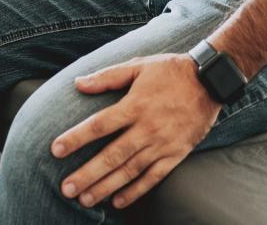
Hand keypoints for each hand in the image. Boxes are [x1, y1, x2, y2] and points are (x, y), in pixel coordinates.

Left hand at [50, 54, 221, 210]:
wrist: (210, 81)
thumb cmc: (171, 71)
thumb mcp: (139, 65)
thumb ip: (108, 76)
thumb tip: (78, 84)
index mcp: (135, 105)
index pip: (99, 125)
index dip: (76, 138)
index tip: (56, 150)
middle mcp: (147, 127)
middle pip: (111, 155)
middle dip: (87, 174)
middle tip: (66, 189)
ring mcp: (162, 144)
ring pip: (129, 170)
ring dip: (106, 187)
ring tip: (86, 200)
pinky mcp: (176, 154)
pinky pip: (153, 177)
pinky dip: (135, 191)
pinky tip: (118, 201)